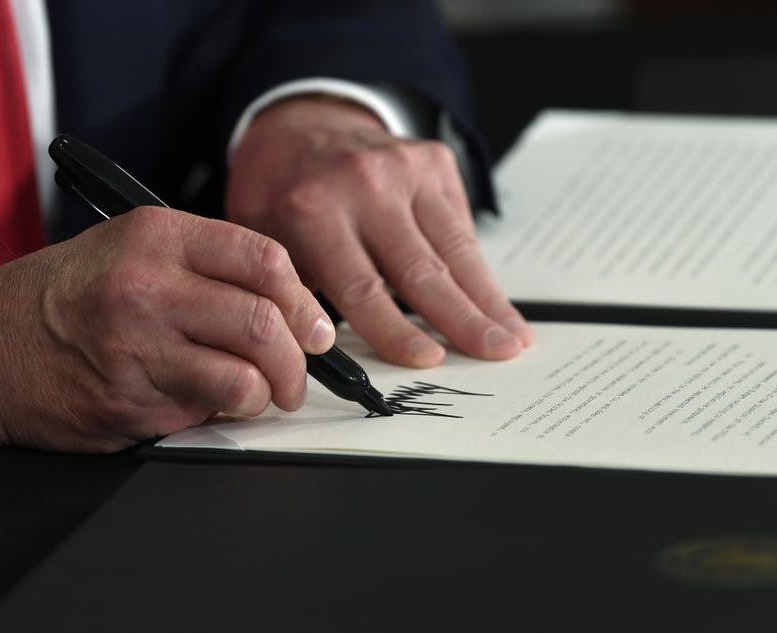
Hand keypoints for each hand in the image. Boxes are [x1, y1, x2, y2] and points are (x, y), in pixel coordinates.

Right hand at [0, 207, 334, 451]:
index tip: (316, 327)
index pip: (264, 260)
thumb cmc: (67, 296)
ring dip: (265, 397)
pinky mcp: (125, 402)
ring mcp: (134, 348)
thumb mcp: (133, 249)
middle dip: (299, 362)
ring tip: (258, 395)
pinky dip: (216, 414)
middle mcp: (147, 287)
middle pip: (265, 324)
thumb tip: (292, 308)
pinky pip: (202, 413)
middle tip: (298, 376)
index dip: (305, 301)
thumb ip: (210, 269)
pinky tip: (198, 400)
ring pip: (244, 379)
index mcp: (157, 237)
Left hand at [225, 95, 533, 367]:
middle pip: (422, 270)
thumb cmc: (282, 193)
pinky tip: (496, 304)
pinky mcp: (434, 163)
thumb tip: (328, 355)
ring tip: (513, 338)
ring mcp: (405, 169)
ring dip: (487, 300)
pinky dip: (479, 270)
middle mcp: (365, 186)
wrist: (300, 126)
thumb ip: (293, 293)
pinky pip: (462, 227)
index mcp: (313, 212)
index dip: (397, 331)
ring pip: (455, 249)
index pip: (362, 288)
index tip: (428, 362)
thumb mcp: (263, 241)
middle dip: (464, 320)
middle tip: (497, 354)